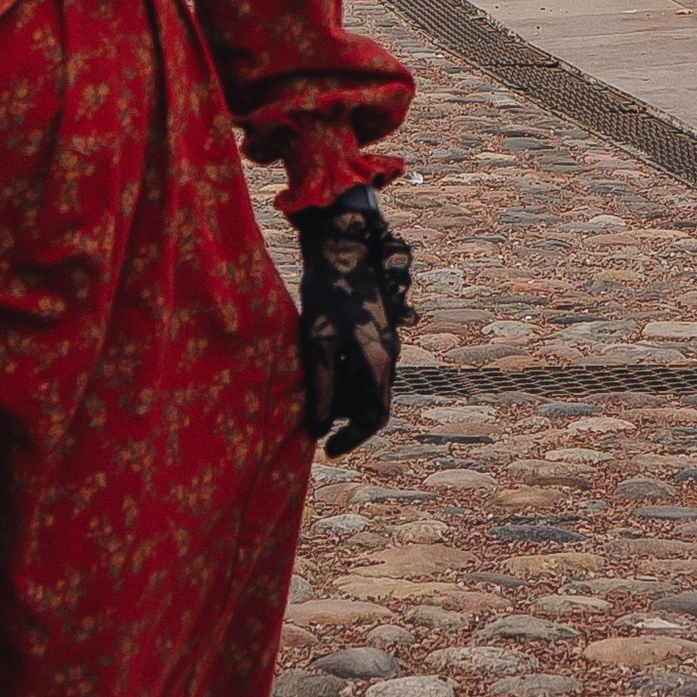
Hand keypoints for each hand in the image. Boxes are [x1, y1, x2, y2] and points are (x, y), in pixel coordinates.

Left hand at [295, 191, 413, 457]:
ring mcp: (382, 341)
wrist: (342, 247)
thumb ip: (321, 388)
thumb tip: (318, 427)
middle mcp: (387, 354)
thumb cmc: (329, 293)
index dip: (352, 438)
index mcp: (378, 361)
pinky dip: (340, 374)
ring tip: (309, 382)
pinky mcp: (373, 331)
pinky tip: (317, 361)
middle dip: (340, 414)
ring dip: (339, 393)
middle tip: (309, 411)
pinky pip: (360, 366)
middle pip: (369, 402)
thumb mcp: (318, 342)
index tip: (328, 449)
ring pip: (364, 385)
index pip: (374, 417)